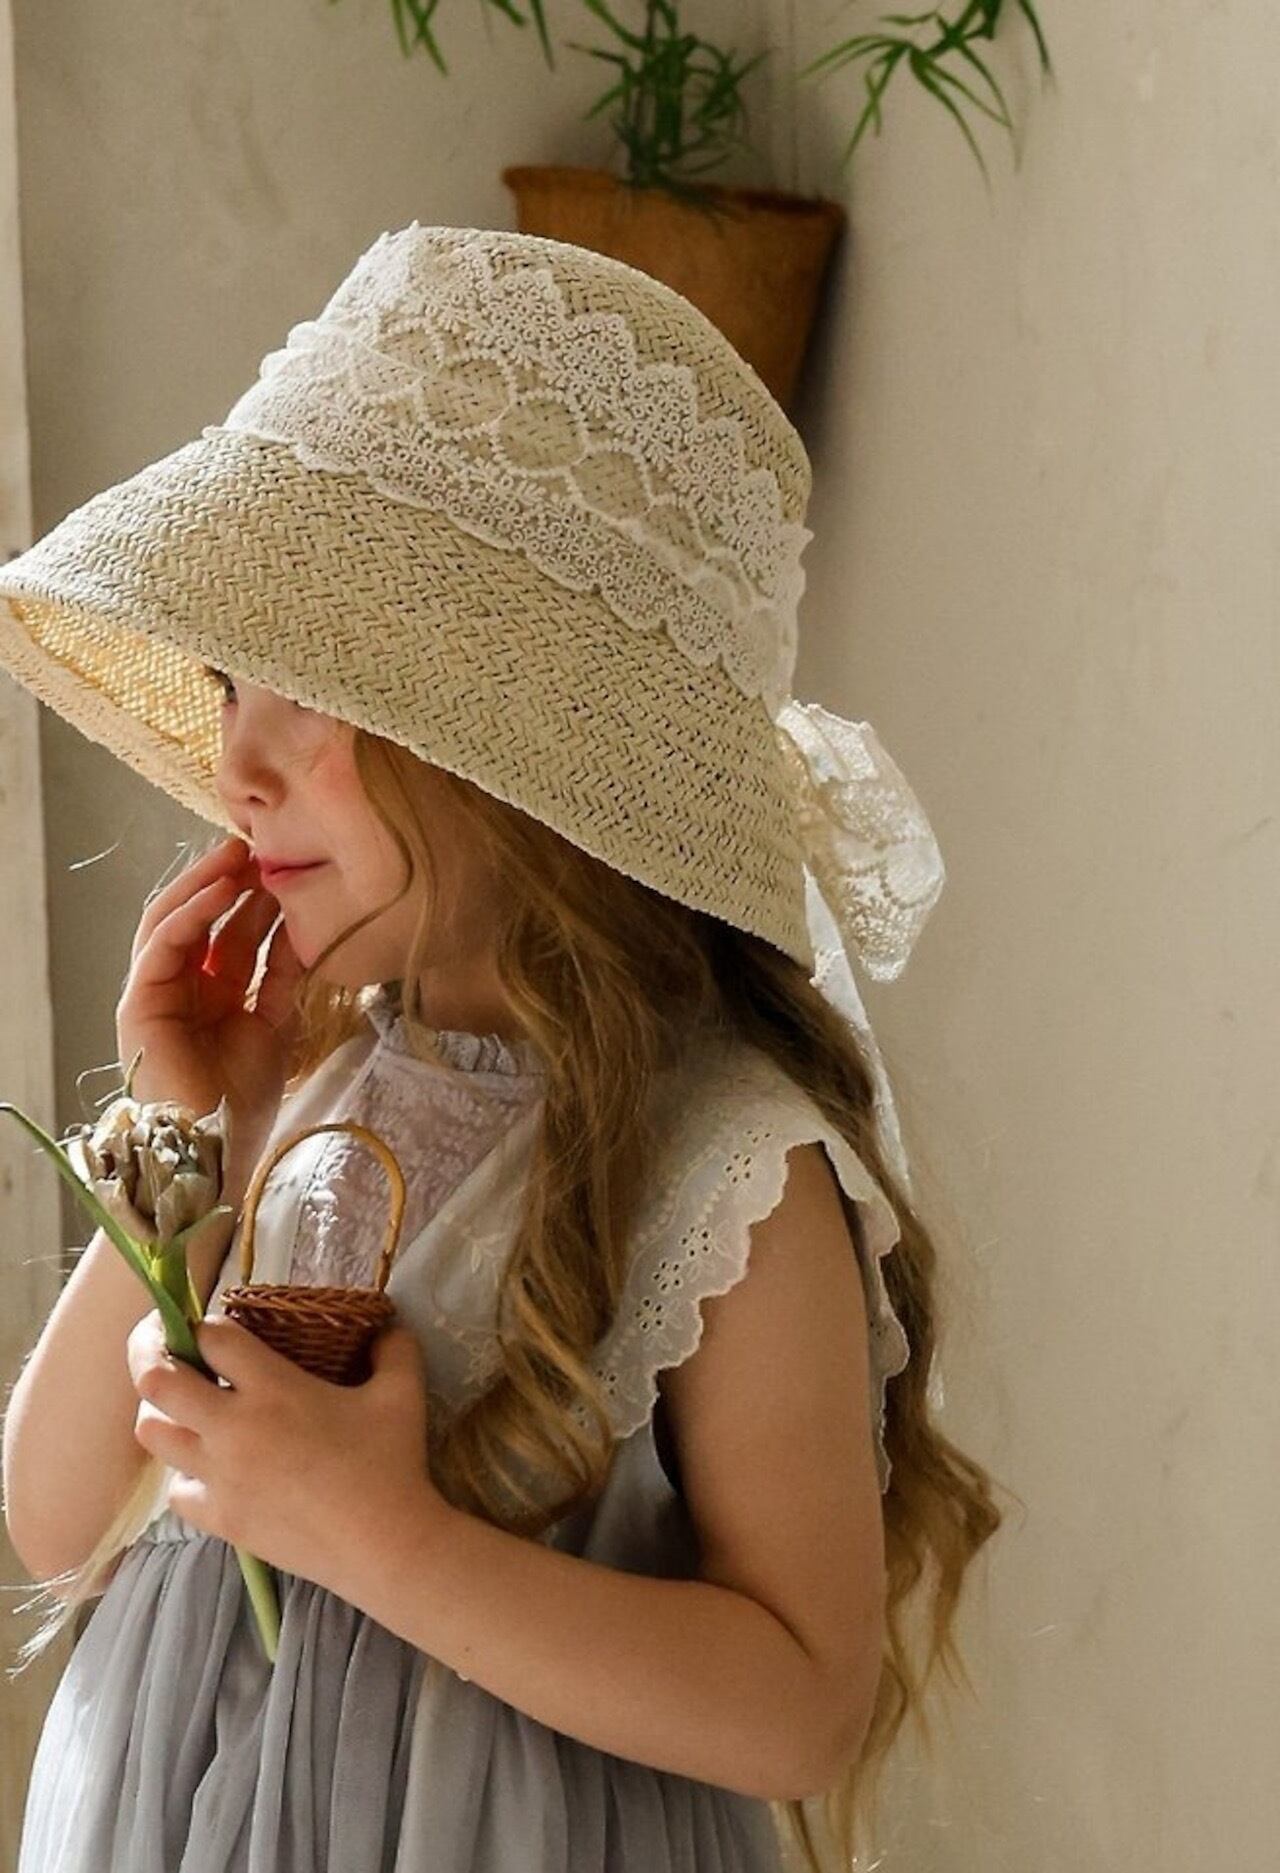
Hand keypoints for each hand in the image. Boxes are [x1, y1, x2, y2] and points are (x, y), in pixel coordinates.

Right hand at [116, 833, 304, 1154]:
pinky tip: (221, 888)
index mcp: (211, 997)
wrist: (217, 1151)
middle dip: (227, 882)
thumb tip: (306, 927)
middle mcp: (180, 990)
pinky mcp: (138, 1002)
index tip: (283, 867)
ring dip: (204, 884)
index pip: (227, 934)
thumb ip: (284, 977)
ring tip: (238, 854)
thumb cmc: (244, 1101)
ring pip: (173, 921)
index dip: (252, 901)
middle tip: (259, 846)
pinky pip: (163, 943)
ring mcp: (155, 994)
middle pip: (198, 920)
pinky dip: (190, 911)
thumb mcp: (276, 1023)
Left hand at [129, 1310, 448, 1591]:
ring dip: (162, 1414)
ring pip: (152, 1434)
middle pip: (155, 1380)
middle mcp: (233, 1427)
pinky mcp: (219, 1519)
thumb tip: (387, 1323)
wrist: (383, 1545)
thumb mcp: (402, 1392)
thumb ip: (395, 1347)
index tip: (216, 1328)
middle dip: (150, 1355)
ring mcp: (220, 1477)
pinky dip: (185, 1474)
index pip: (212, 1337)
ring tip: (184, 1408)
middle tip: (164, 1349)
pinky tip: (210, 1468)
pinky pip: (176, 1490)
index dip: (207, 1323)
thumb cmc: (391, 1462)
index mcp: (273, 1387)